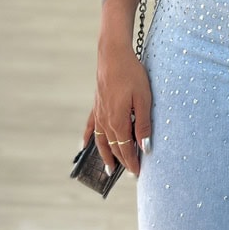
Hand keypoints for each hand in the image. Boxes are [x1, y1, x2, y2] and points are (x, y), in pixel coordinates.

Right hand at [85, 46, 151, 176]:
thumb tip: (145, 147)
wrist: (113, 55)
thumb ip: (143, 124)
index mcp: (118, 121)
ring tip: (108, 169)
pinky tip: (83, 146)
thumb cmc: (132, 74)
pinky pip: (91, 126)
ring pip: (101, 140)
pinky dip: (88, 137)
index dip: (132, 162)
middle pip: (113, 146)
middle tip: (129, 174)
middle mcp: (105, 120)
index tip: (138, 174)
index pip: (125, 148)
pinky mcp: (96, 104)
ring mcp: (99, 113)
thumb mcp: (143, 99)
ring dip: (105, 155)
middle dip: (122, 161)